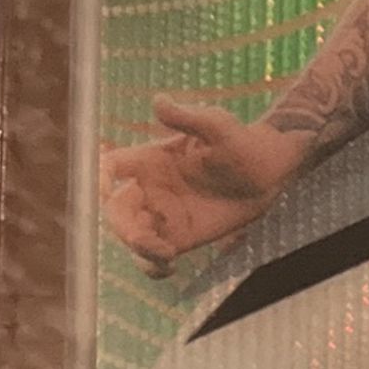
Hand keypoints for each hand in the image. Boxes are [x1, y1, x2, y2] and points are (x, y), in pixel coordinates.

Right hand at [99, 98, 302, 276]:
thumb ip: (189, 117)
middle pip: (116, 211)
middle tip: (149, 242)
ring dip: (138, 250)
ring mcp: (162, 215)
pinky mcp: (179, 237)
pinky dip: (152, 266)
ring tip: (166, 256)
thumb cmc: (242, 143)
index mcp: (150, 160)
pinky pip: (153, 257)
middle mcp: (149, 189)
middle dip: (124, 228)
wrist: (268, 174)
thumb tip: (159, 101)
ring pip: (131, 237)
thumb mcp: (218, 125)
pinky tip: (169, 267)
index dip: (100, 177)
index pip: (111, 167)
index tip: (106, 189)